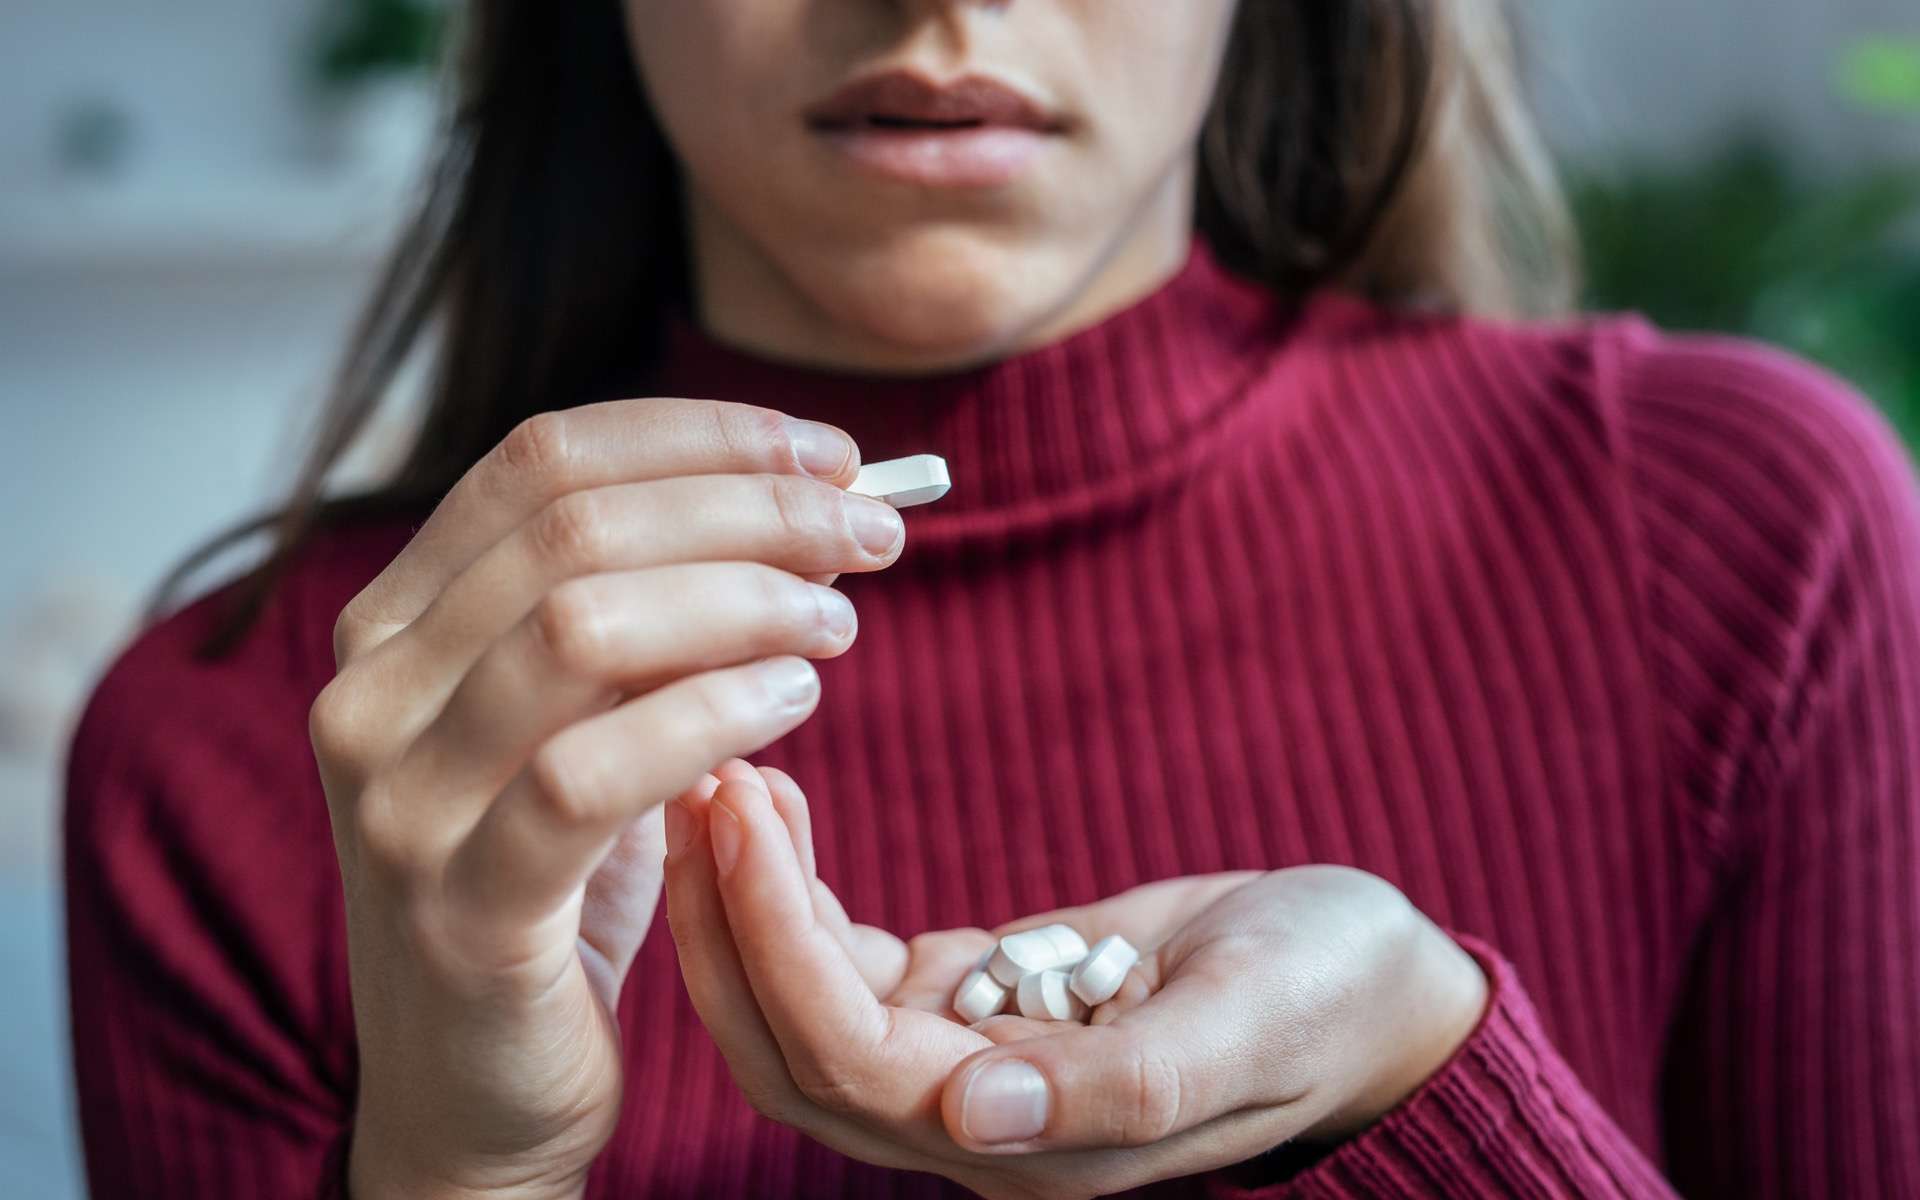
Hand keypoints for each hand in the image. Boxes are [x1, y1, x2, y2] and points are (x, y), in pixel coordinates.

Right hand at [307, 401, 907, 1198]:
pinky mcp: (461, 906)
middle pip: (574, 528)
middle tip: (868, 533)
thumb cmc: (548, 883)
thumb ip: (650, 611)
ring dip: (744, 599)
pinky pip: (596, 774)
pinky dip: (714, 713)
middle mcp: (371, 691)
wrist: (477, 1088)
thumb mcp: (584, 718)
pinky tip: (793, 699)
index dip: (702, 437)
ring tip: (840, 619)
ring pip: (580, 627)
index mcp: (395, 621)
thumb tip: (807, 498)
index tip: (828, 454)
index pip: (543, 459)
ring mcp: (400, 800)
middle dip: (748, 508)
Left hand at [665, 764, 1487, 1199]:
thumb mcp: (1247, 1026)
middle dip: (727, 921)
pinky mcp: (975, 998)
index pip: (846, 1058)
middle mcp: (973, 1118)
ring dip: (745, 899)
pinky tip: (778, 803)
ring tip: (716, 775)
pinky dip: (799, 887)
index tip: (740, 803)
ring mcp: (966, 1059)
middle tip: (694, 778)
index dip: (776, 940)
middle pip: (790, 1045)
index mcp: (1028, 1144)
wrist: (1373, 983)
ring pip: (803, 1003)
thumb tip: (963, 1120)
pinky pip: (849, 959)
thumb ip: (1116, 1088)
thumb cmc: (1332, 998)